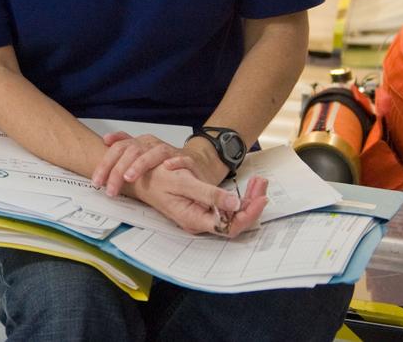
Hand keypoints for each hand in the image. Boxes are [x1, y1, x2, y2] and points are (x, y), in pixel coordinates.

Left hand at [91, 131, 183, 196]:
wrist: (191, 162)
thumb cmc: (161, 160)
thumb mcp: (139, 153)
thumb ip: (122, 148)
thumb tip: (104, 141)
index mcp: (139, 143)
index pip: (118, 148)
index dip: (105, 164)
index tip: (97, 180)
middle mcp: (153, 144)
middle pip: (132, 152)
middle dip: (118, 171)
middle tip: (110, 189)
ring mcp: (170, 151)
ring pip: (155, 153)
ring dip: (141, 164)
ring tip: (129, 177)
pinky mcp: (188, 160)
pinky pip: (183, 159)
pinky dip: (176, 162)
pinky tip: (168, 167)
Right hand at [132, 162, 268, 236]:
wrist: (140, 175)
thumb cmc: (156, 178)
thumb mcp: (182, 182)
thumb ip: (208, 194)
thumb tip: (234, 203)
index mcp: (194, 219)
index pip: (229, 226)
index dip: (247, 214)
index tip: (260, 197)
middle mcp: (200, 221)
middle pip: (235, 221)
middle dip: (252, 203)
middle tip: (262, 183)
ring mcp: (202, 215)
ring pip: (233, 214)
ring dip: (248, 199)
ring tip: (259, 183)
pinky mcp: (203, 208)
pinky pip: (227, 207)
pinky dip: (240, 196)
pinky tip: (248, 187)